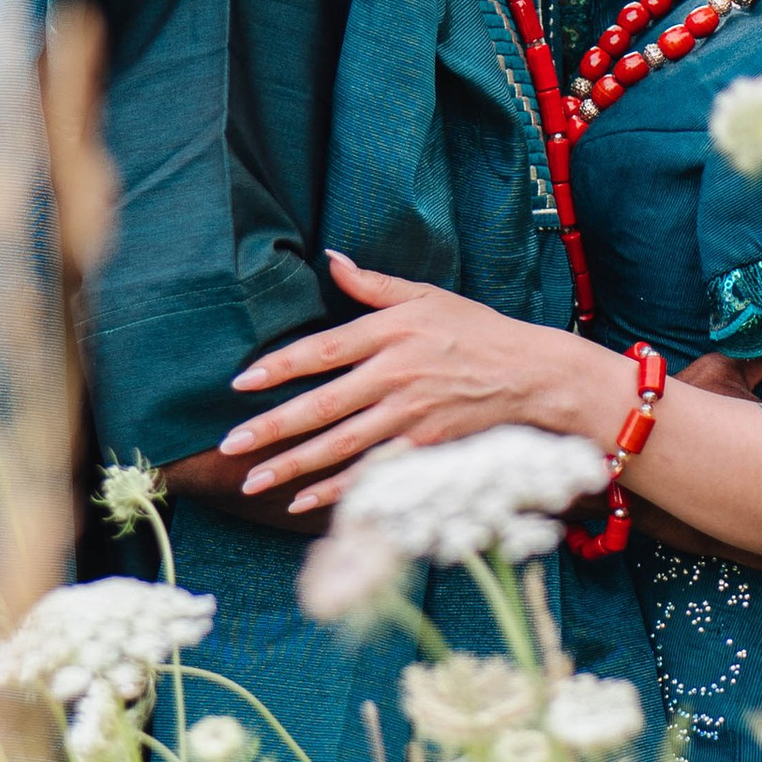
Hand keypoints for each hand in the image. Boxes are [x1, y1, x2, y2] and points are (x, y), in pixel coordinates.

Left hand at [223, 252, 613, 511]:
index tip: (240, 384)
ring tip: (254, 480)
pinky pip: (373, 472)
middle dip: (273, 427)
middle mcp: (395, 375)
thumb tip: (329, 259)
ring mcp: (410, 415)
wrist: (530, 373)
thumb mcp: (426, 296)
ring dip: (294, 466)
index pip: (322, 350)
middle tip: (231, 444)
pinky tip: (301, 503)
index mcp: (391, 333)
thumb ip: (373, 284)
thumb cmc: (475, 329)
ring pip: (341, 446)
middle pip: (323, 405)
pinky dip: (336, 491)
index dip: (278, 367)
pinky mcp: (425, 446)